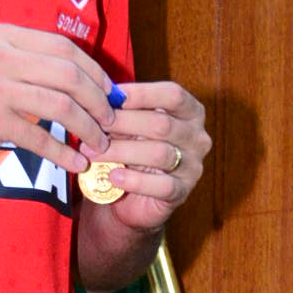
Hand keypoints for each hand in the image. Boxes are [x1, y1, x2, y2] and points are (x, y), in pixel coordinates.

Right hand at [0, 22, 117, 176]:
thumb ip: (25, 61)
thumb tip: (79, 74)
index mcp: (0, 35)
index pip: (63, 47)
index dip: (95, 72)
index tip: (110, 93)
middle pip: (68, 73)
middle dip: (98, 100)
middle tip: (111, 121)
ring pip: (60, 105)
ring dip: (87, 128)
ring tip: (99, 144)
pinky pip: (40, 137)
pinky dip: (63, 154)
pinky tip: (75, 164)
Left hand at [93, 79, 209, 232]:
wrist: (132, 198)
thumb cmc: (131, 150)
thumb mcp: (129, 126)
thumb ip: (124, 111)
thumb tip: (104, 96)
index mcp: (191, 112)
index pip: (173, 95)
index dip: (142, 94)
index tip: (110, 96)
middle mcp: (198, 138)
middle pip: (163, 124)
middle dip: (124, 123)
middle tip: (94, 126)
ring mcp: (193, 167)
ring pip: (159, 154)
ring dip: (122, 152)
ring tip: (94, 153)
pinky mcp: (183, 192)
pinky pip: (161, 185)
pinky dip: (134, 180)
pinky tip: (113, 177)